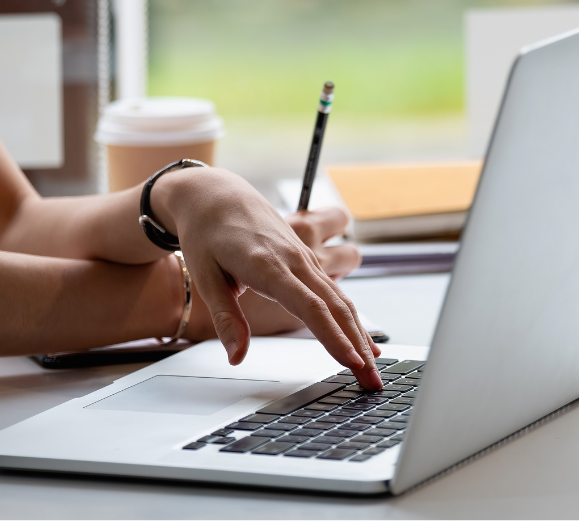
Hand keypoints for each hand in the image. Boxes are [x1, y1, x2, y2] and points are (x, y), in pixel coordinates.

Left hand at [153, 168, 381, 389]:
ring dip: (361, 333)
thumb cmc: (206, 234)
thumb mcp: (205, 276)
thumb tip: (236, 356)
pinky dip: (352, 317)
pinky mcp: (308, 258)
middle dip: (358, 347)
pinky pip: (337, 289)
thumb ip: (226, 318)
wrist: (215, 194)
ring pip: (343, 299)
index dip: (332, 336)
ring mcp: (305, 257)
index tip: (351, 361)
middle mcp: (294, 259)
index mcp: (268, 265)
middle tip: (373, 382)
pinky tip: (363, 340)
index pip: (309, 306)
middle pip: (336, 308)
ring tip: (373, 368)